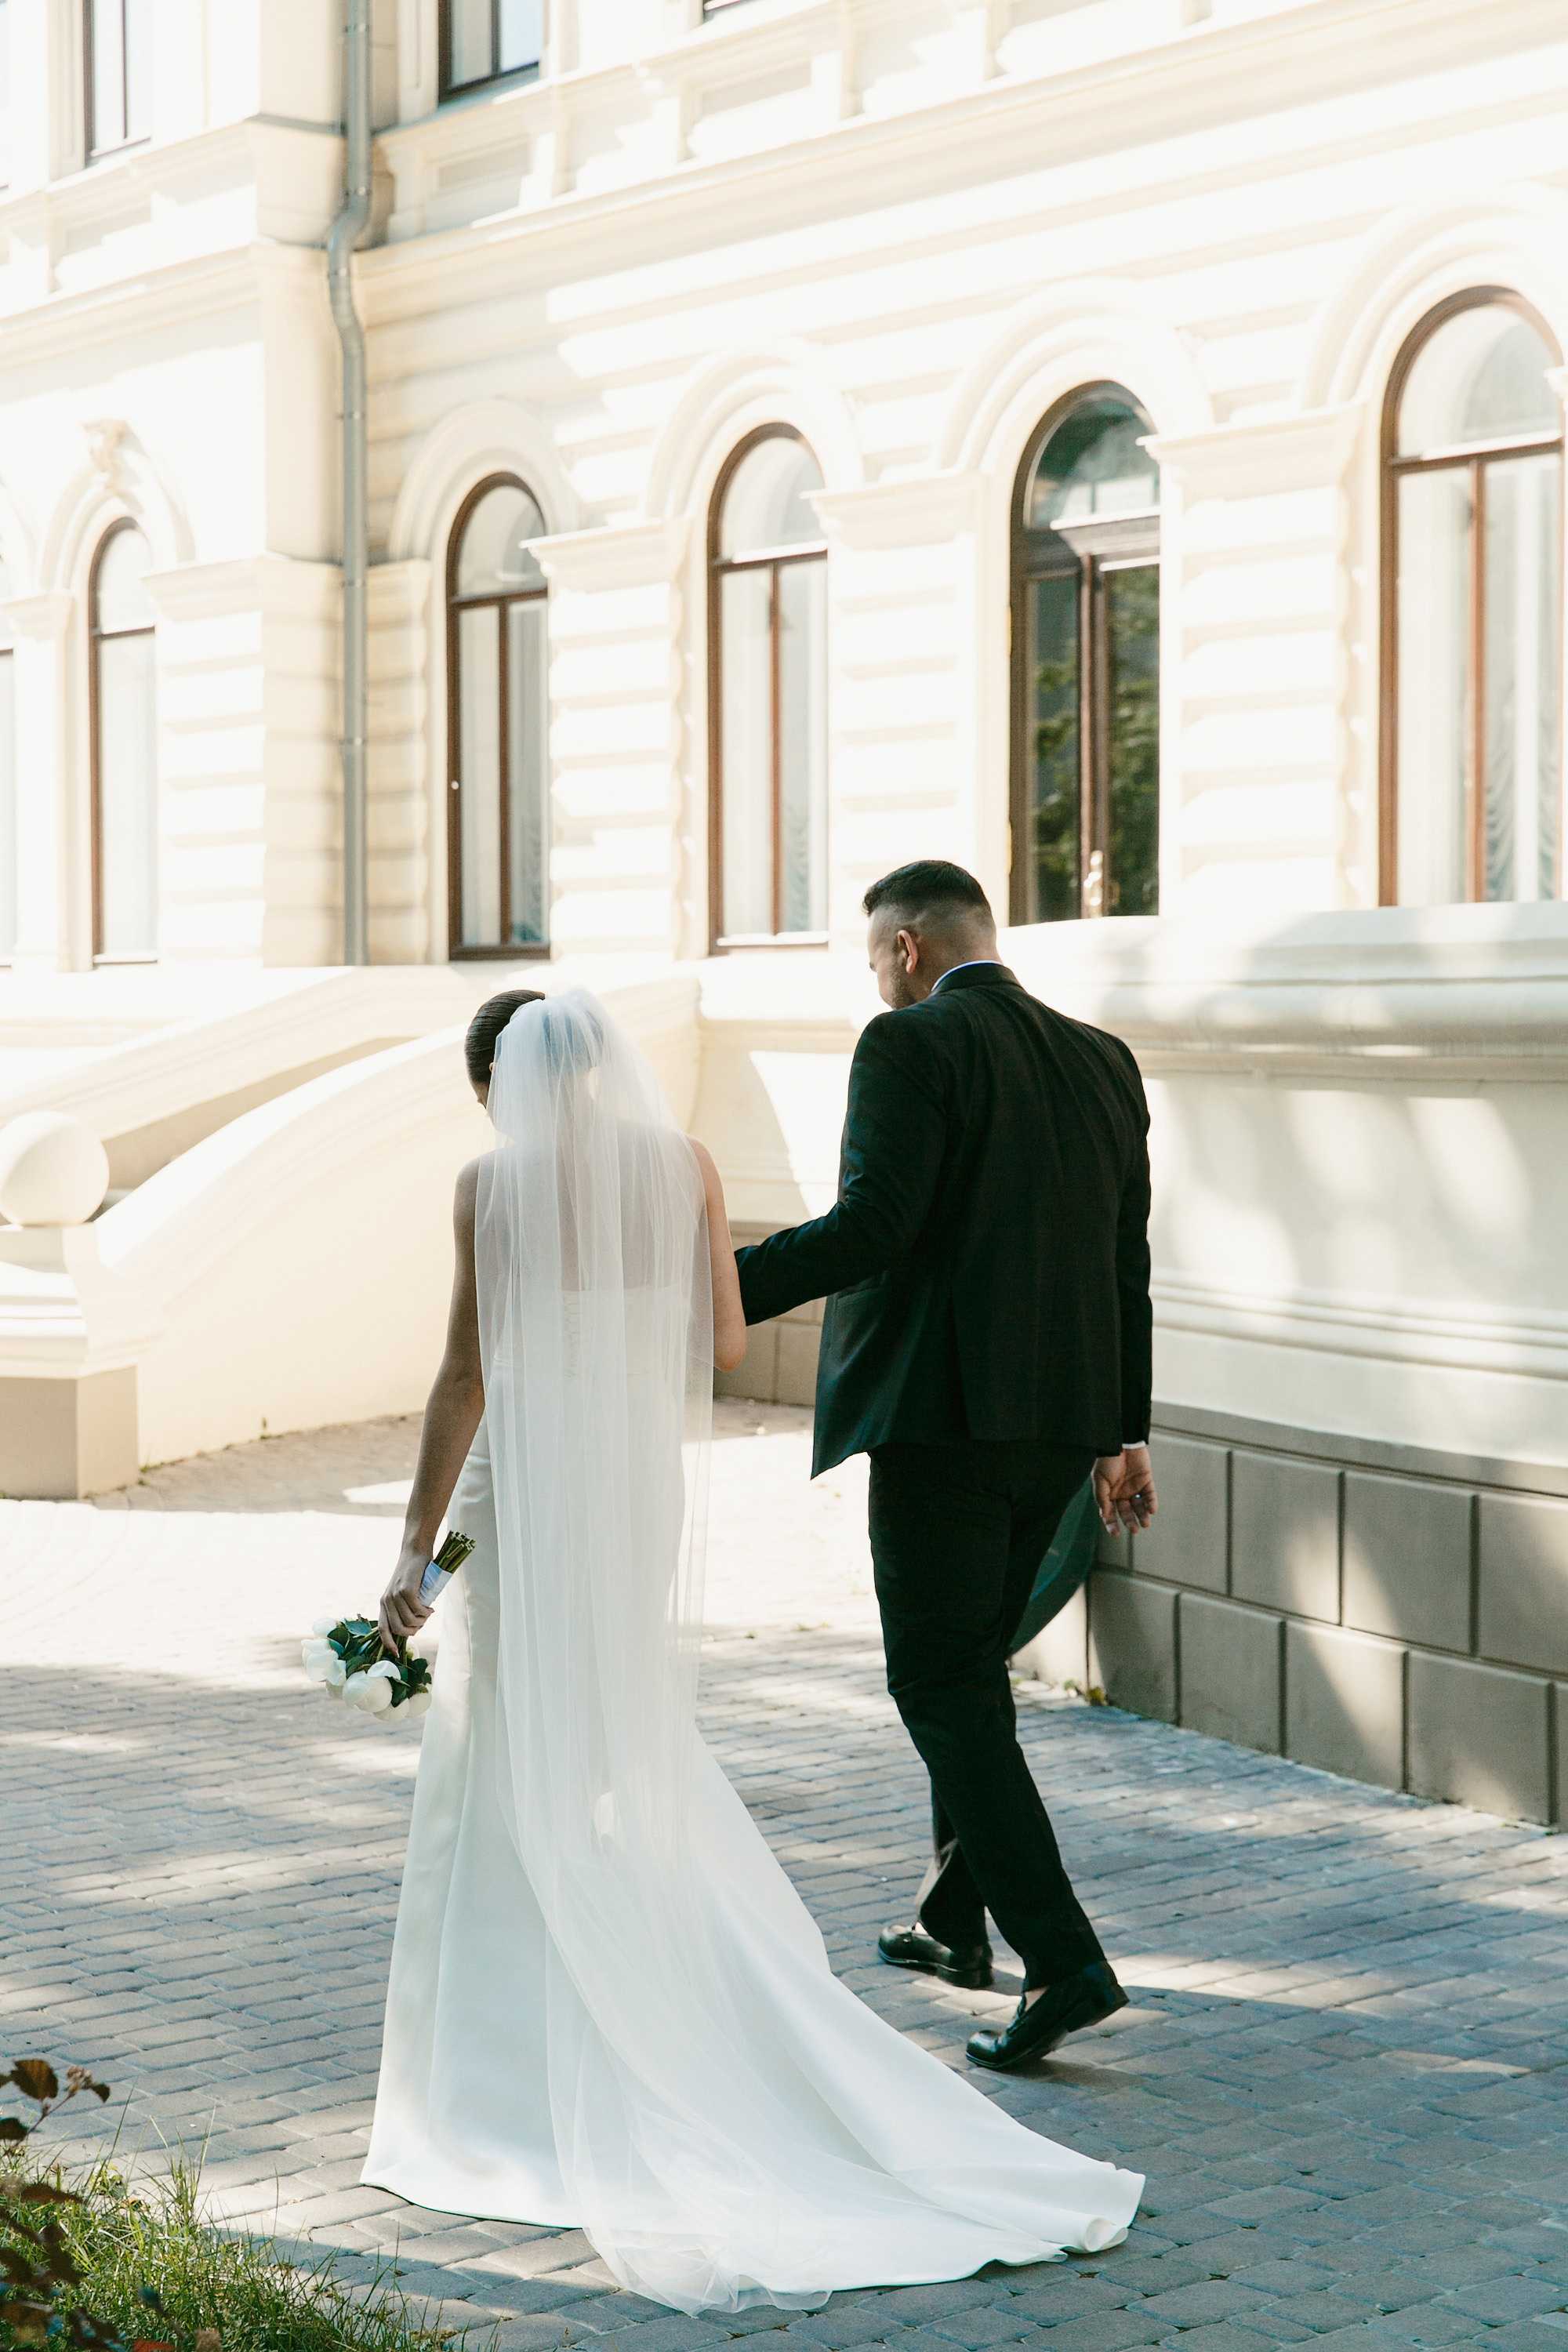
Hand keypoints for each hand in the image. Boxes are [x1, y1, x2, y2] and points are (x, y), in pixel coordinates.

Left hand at [379, 1545, 433, 1659]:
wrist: (415, 1552)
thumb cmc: (413, 1574)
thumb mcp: (404, 1593)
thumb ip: (404, 1608)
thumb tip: (413, 1627)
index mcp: (384, 1603)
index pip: (382, 1629)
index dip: (388, 1643)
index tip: (395, 1654)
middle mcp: (386, 1600)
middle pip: (399, 1629)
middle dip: (414, 1630)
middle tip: (423, 1622)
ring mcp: (395, 1595)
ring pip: (409, 1621)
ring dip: (422, 1621)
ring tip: (428, 1612)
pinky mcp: (406, 1590)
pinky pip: (417, 1610)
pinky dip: (426, 1612)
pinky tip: (430, 1607)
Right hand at [1094, 1445, 1156, 1534]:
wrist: (1120, 1441)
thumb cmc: (1106, 1460)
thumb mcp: (1099, 1480)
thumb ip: (1102, 1498)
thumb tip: (1104, 1515)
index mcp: (1108, 1493)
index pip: (1110, 1512)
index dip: (1111, 1523)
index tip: (1115, 1533)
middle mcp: (1121, 1492)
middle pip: (1126, 1511)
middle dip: (1130, 1521)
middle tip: (1135, 1530)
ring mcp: (1134, 1486)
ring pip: (1139, 1505)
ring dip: (1142, 1515)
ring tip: (1145, 1524)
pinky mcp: (1146, 1480)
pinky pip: (1150, 1494)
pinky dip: (1151, 1502)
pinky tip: (1151, 1510)